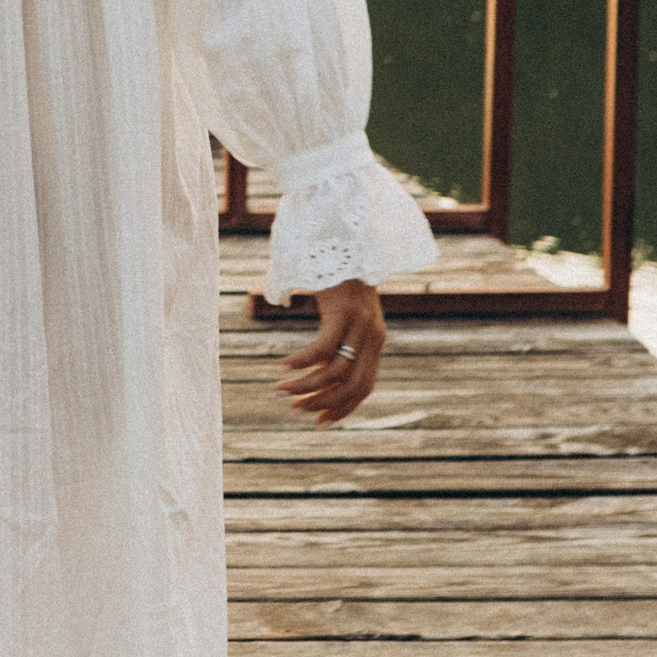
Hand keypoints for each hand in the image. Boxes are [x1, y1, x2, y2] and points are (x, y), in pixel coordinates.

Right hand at [279, 278, 385, 426]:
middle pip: (352, 385)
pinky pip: (322, 349)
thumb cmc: (336, 272)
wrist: (342, 234)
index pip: (364, 387)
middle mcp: (373, 335)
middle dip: (322, 403)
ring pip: (334, 371)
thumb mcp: (342, 309)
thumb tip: (315, 361)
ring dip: (305, 385)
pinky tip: (282, 366)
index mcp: (375, 339)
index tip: (319, 422)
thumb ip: (337, 334)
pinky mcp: (343, 311)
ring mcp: (359, 323)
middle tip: (295, 409)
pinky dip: (301, 362)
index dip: (343, 408)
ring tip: (281, 389)